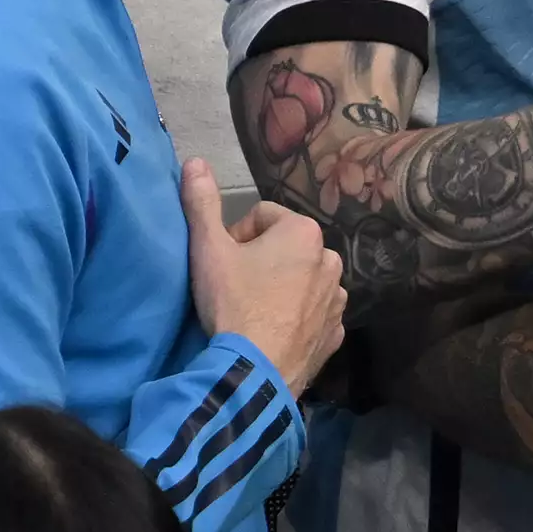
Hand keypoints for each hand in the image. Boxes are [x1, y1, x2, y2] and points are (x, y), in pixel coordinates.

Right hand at [181, 158, 347, 397]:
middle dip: (260, 261)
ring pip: (301, 280)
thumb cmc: (233, 303)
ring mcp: (337, 298)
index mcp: (304, 232)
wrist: (256, 369)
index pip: (263, 217)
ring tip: (251, 312)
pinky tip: (272, 332)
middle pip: (284, 248)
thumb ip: (201, 203)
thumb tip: (195, 161)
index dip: (236, 237)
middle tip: (234, 288)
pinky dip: (296, 318)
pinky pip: (313, 314)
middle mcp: (330, 258)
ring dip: (280, 288)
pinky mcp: (335, 332)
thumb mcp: (209, 250)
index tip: (222, 263)